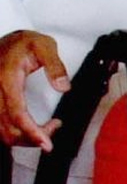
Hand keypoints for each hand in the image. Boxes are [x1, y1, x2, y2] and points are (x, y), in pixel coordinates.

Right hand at [0, 30, 67, 148]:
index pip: (17, 113)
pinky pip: (0, 126)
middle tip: (54, 128)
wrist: (6, 40)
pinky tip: (33, 127)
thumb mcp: (44, 46)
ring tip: (47, 128)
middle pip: (8, 128)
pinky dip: (16, 132)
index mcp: (7, 79)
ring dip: (25, 137)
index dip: (31, 132)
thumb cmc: (24, 43)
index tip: (46, 143)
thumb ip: (55, 66)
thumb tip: (63, 87)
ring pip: (2, 131)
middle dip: (32, 137)